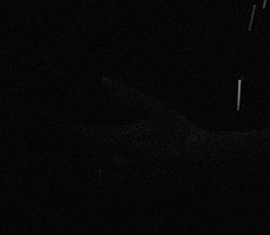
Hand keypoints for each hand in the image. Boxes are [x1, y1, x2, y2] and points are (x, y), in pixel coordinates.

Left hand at [74, 77, 208, 199]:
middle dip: (84, 142)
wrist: (196, 159)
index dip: (78, 129)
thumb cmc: (177, 130)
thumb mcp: (153, 108)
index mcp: (121, 140)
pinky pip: (109, 183)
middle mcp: (118, 162)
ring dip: (93, 157)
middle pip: (88, 153)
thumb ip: (126, 95)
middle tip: (84, 133)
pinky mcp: (132, 189)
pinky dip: (105, 173)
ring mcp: (124, 179)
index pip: (87, 135)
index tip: (72, 123)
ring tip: (97, 147)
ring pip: (96, 169)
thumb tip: (103, 81)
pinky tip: (113, 164)